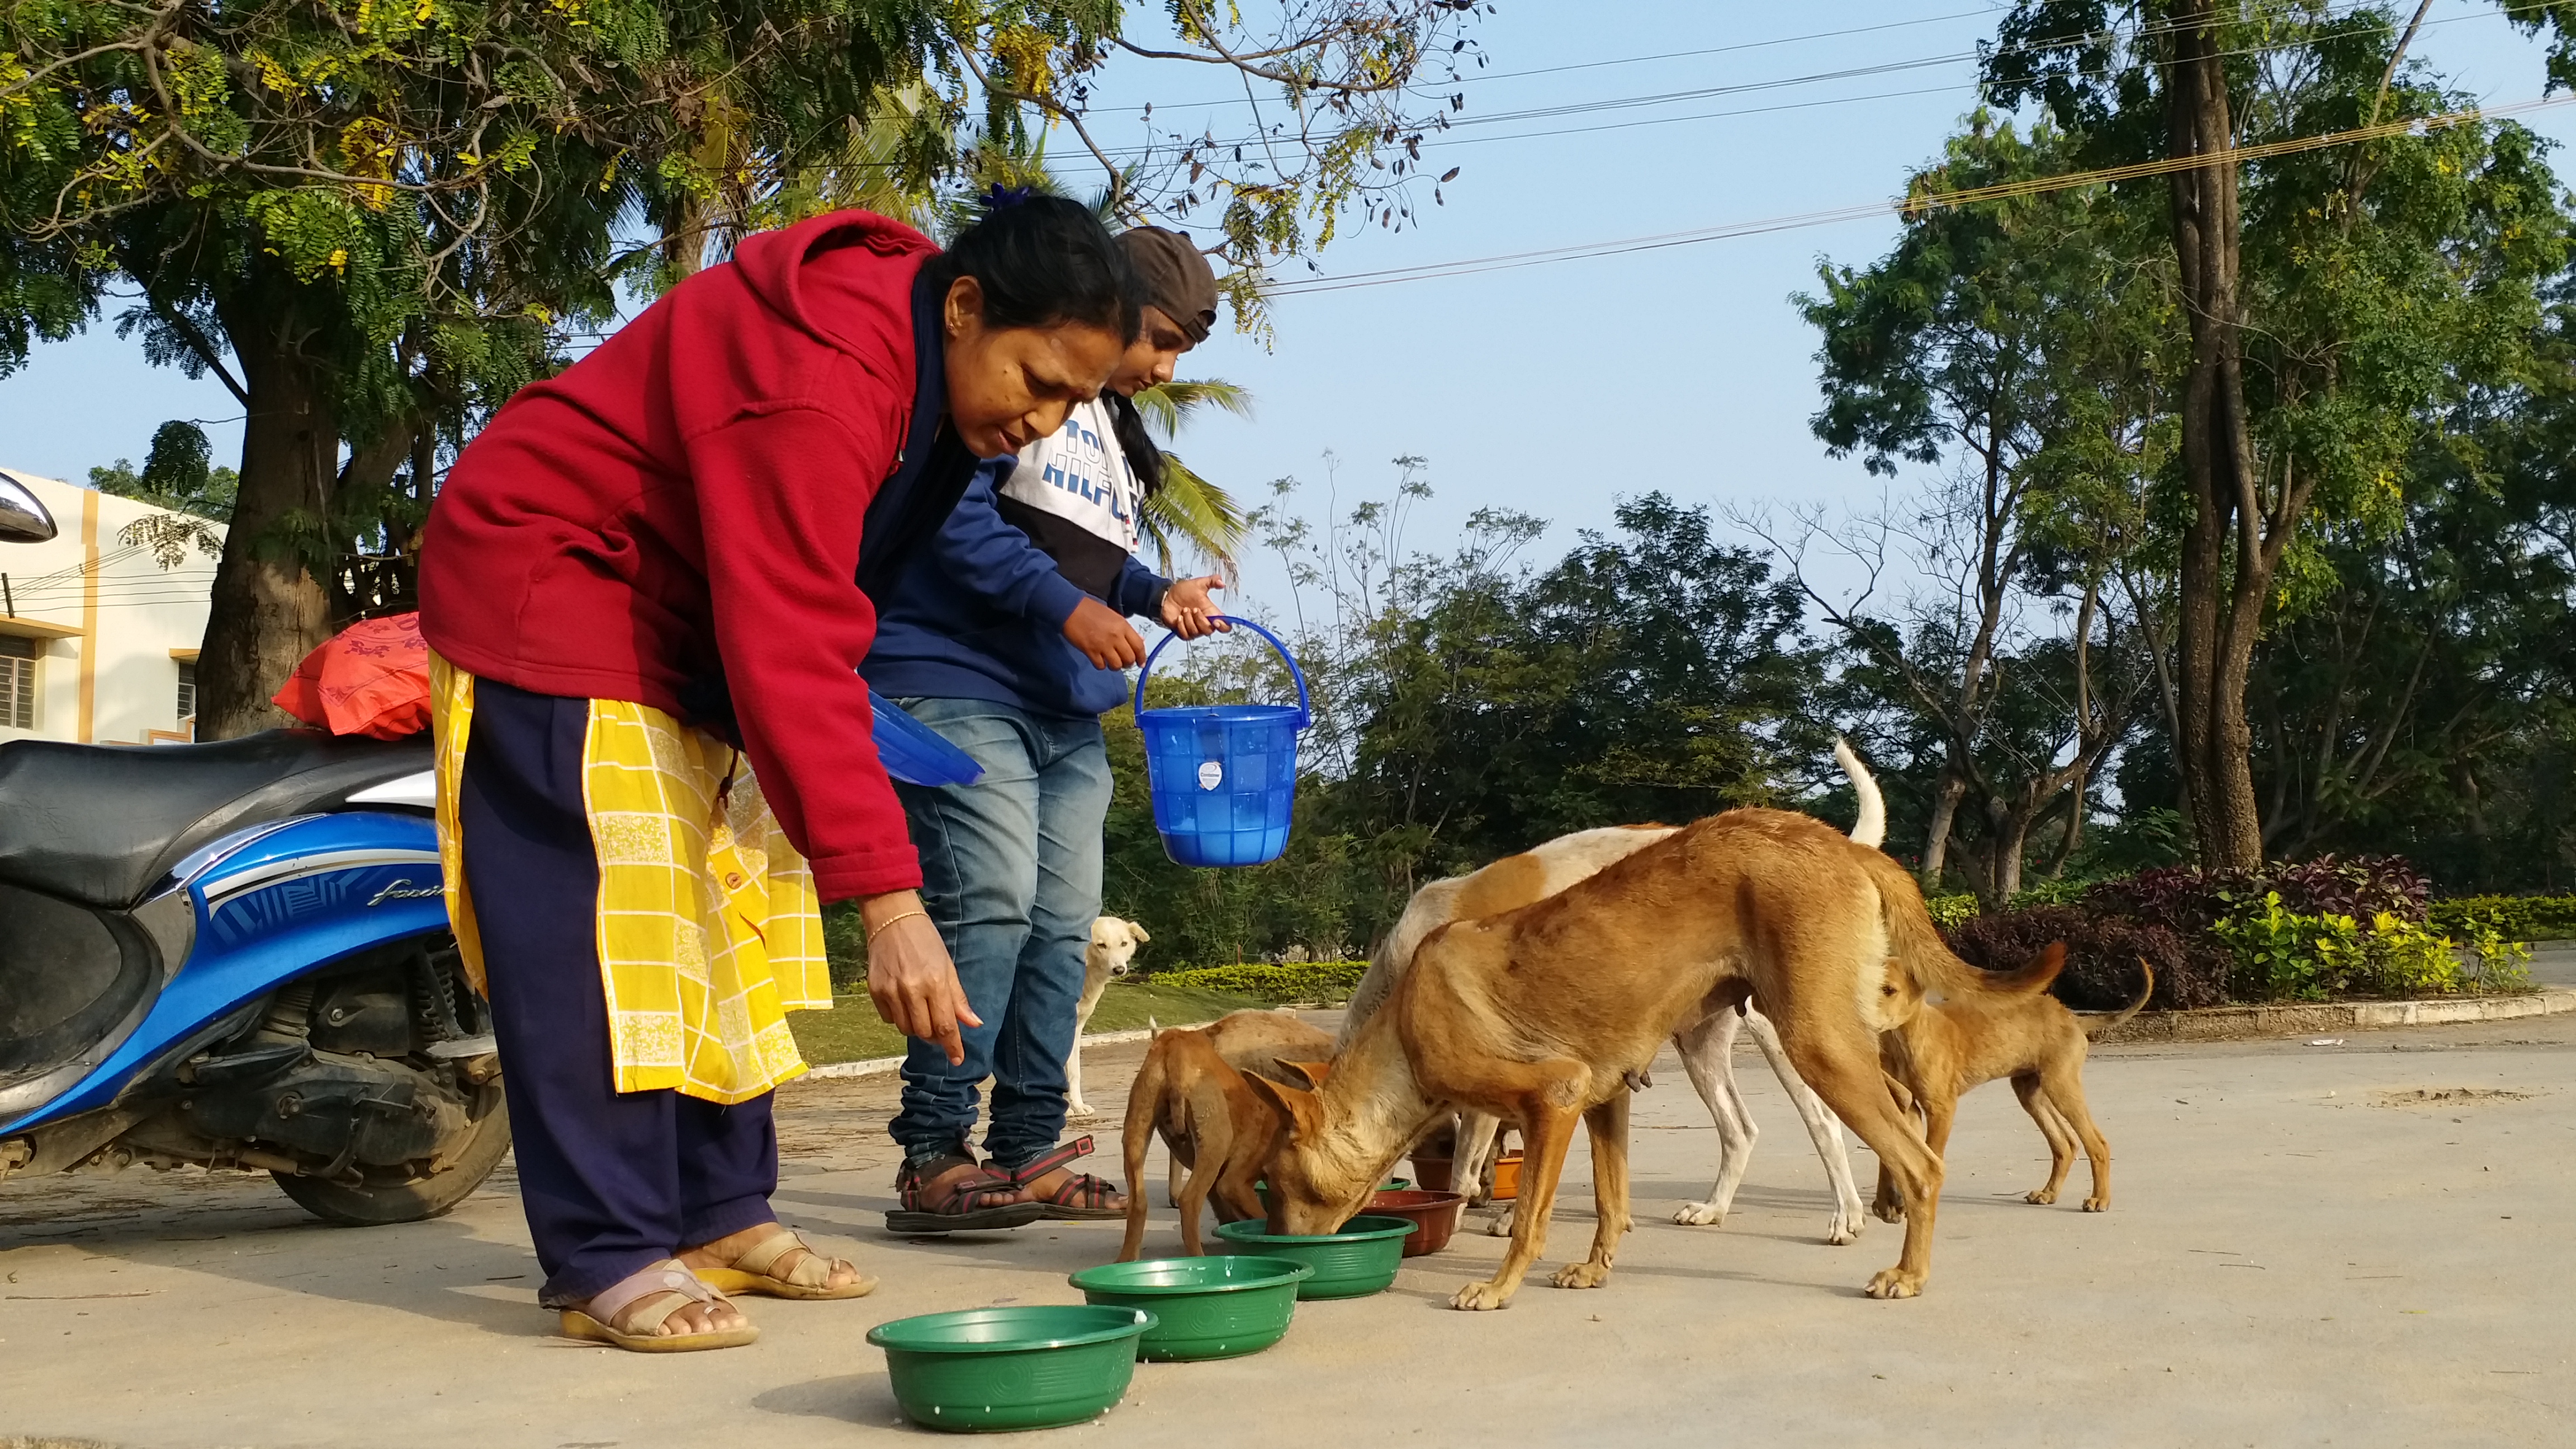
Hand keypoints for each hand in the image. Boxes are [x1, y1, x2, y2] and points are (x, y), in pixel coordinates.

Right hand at [861, 891, 978, 1065]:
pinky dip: (899, 1017)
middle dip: (934, 1034)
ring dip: (916, 1027)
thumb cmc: (925, 941)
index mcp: (935, 982)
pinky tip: (903, 1000)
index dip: (953, 1046)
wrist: (892, 920)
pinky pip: (889, 1019)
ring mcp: (890, 991)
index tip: (958, 1059)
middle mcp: (912, 989)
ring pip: (906, 1029)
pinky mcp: (875, 991)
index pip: (945, 1025)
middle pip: (924, 1032)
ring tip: (920, 1009)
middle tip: (938, 1025)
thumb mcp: (948, 966)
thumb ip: (958, 998)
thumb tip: (973, 1023)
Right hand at [1063, 596, 1145, 668]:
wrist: (1070, 608)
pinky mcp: (1090, 651)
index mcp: (1122, 626)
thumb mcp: (1113, 616)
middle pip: (1129, 658)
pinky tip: (1099, 659)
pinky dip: (1101, 665)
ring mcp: (1103, 645)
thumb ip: (1126, 630)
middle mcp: (1115, 636)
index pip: (1138, 646)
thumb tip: (1140, 641)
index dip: (1142, 657)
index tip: (1141, 663)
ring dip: (1115, 666)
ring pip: (1116, 665)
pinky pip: (1101, 666)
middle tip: (1123, 662)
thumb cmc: (1091, 610)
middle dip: (1128, 663)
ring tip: (1110, 661)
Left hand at [1160, 576, 1229, 639]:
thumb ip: (1212, 581)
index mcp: (1211, 613)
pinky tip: (1178, 617)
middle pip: (1209, 631)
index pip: (1225, 626)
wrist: (1167, 596)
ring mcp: (1194, 629)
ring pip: (1196, 632)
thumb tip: (1222, 583)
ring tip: (1184, 609)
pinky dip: (1182, 625)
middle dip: (1201, 620)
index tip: (1215, 621)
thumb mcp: (1199, 584)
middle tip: (1194, 608)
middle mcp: (1204, 623)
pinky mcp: (1183, 633)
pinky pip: (1186, 635)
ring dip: (1189, 620)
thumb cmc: (1184, 591)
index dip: (1224, 626)